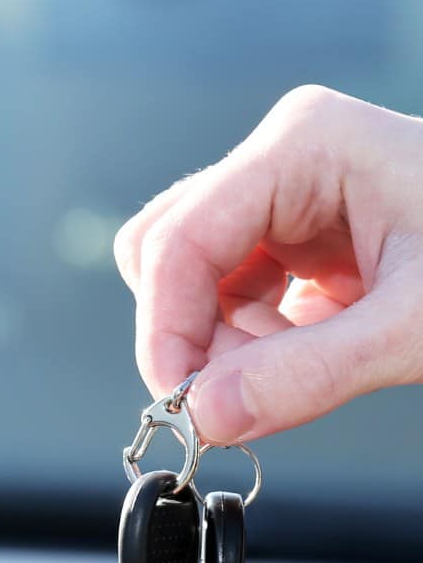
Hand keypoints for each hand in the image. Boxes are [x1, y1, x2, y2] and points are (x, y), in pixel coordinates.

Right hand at [113, 85, 422, 442]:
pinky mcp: (298, 241)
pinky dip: (249, 345)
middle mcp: (283, 161)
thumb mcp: (414, 327)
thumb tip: (205, 416)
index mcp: (303, 146)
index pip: (179, 239)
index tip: (181, 406)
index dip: (165, 329)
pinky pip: (234, 298)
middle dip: (191, 336)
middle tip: (236, 398)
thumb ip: (307, 374)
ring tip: (289, 376)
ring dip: (221, 346)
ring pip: (194, 282)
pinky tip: (301, 359)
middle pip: (169, 253)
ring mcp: (288, 199)